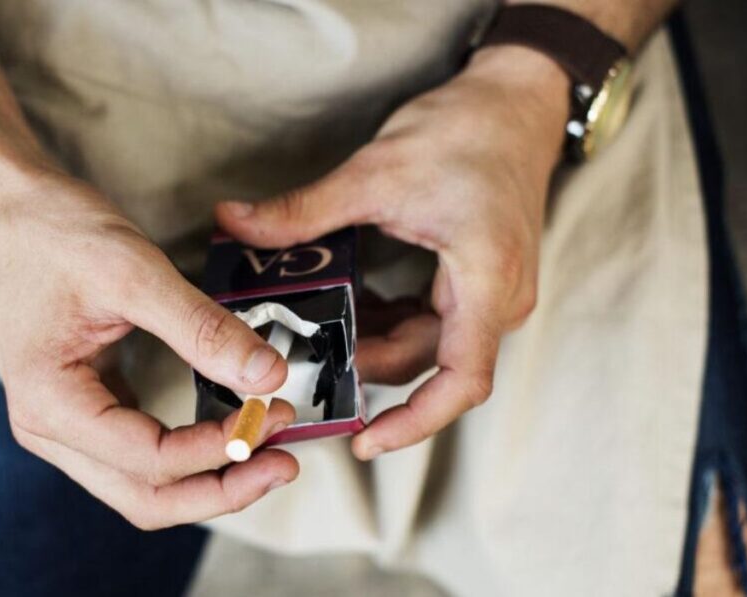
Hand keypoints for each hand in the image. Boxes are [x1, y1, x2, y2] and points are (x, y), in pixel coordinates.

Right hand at [0, 170, 298, 528]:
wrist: (13, 209)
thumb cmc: (54, 232)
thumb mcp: (134, 272)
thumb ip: (202, 329)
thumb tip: (267, 376)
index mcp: (50, 404)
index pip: (148, 460)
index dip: (218, 448)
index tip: (271, 416)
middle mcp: (49, 428)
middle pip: (146, 498)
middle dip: (220, 489)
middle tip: (282, 463)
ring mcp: (65, 424)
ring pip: (144, 486)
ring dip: (209, 479)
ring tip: (268, 452)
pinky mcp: (87, 408)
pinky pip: (142, 455)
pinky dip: (191, 454)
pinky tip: (233, 432)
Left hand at [215, 46, 569, 459]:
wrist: (514, 103)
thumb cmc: (466, 131)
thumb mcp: (375, 172)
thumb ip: (304, 210)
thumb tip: (232, 222)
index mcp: (487, 282)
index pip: (462, 380)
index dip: (415, 422)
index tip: (366, 441)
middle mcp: (499, 300)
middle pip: (427, 363)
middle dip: (364, 366)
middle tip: (301, 359)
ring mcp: (493, 294)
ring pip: (426, 346)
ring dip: (373, 344)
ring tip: (316, 335)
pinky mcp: (479, 284)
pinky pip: (432, 324)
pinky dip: (389, 322)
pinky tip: (348, 308)